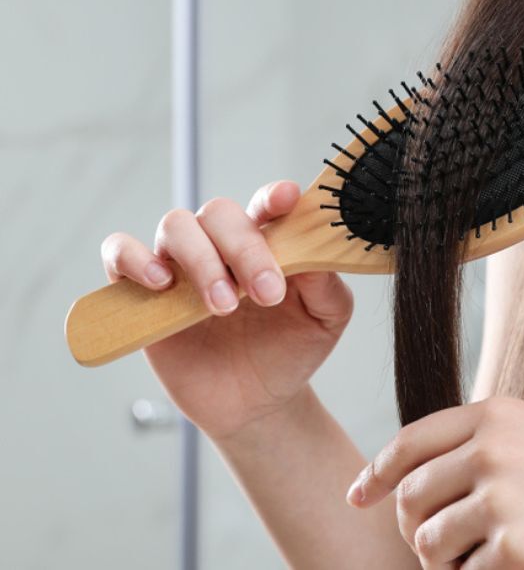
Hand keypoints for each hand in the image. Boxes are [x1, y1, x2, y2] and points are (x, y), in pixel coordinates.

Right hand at [99, 180, 354, 442]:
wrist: (256, 405)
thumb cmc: (291, 351)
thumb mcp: (326, 319)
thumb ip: (325, 282)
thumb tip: (313, 252)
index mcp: (268, 240)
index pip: (266, 203)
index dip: (273, 196)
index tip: (286, 200)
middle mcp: (222, 244)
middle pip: (220, 214)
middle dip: (243, 249)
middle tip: (265, 293)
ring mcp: (181, 264)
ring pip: (175, 226)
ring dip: (200, 260)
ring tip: (222, 305)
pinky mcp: (142, 292)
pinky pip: (120, 253)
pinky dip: (134, 258)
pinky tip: (161, 283)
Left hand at [345, 395, 523, 569]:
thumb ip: (489, 445)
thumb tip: (427, 477)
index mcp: (497, 413)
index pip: (410, 441)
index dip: (377, 472)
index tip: (359, 496)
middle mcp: (490, 446)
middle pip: (412, 498)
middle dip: (415, 530)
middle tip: (438, 552)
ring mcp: (501, 495)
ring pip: (431, 544)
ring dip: (446, 564)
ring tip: (486, 563)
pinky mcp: (516, 547)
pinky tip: (523, 569)